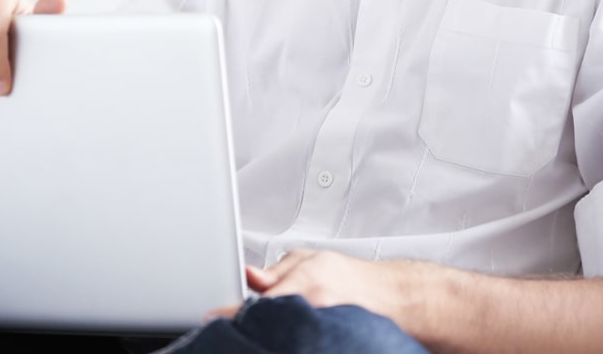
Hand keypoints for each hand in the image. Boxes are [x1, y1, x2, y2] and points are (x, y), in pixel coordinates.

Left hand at [210, 250, 419, 327]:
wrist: (389, 298)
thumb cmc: (349, 277)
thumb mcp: (309, 260)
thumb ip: (275, 271)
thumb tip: (248, 277)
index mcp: (305, 284)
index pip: (260, 300)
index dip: (233, 312)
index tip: (213, 317)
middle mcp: (313, 309)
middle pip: (268, 323)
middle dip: (248, 325)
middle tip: (231, 327)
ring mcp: (323, 329)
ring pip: (282, 336)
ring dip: (267, 334)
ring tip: (255, 332)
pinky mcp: (328, 343)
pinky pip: (298, 343)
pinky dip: (286, 340)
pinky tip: (278, 338)